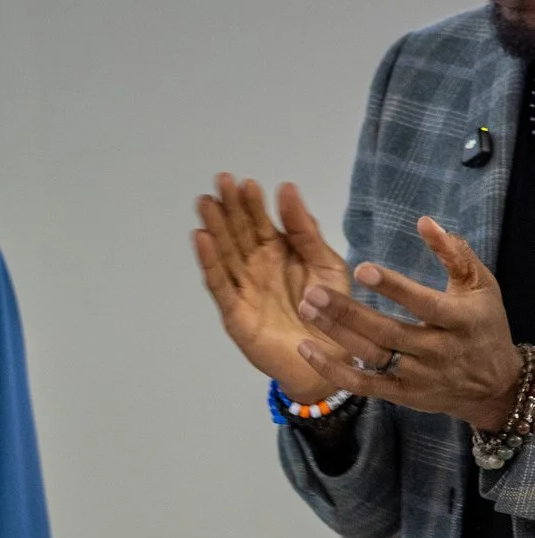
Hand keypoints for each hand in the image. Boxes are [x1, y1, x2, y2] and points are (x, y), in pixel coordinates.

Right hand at [193, 175, 353, 402]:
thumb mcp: (325, 263)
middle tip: (219, 181)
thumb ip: (305, 230)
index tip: (245, 181)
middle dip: (228, 208)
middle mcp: (256, 268)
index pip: (259, 223)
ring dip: (214, 228)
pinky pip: (220, 283)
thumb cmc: (332, 311)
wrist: (335, 357)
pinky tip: (202, 239)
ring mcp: (243, 289)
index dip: (251, 203)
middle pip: (238, 233)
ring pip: (225, 253)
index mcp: (277, 254)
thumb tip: (287, 188)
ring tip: (204, 203)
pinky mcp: (234, 312)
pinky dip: (210, 261)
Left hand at [290, 218, 523, 431]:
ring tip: (306, 309)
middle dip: (348, 312)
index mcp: (461, 320)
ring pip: (371, 355)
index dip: (393, 288)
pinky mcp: (402, 393)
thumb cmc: (483, 325)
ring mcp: (419, 375)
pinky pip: (362, 384)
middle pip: (387, 331)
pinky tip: (306, 348)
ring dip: (335, 333)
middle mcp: (439, 350)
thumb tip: (425, 221)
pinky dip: (332, 369)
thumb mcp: (481, 286)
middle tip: (313, 292)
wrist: (495, 386)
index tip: (361, 269)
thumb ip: (454, 253)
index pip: (424, 303)